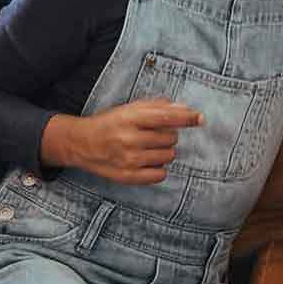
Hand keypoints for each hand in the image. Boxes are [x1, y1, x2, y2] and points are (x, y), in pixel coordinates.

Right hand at [41, 98, 201, 183]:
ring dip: (164, 152)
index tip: (200, 118)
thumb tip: (184, 108)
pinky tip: (147, 162)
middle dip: (168, 136)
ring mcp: (129, 160)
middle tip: (152, 135)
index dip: (186, 117)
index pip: (165, 117)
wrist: (82, 143)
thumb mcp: (129, 109)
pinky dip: (159, 168)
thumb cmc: (110, 123)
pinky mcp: (128, 177)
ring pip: (168, 156)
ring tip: (148, 148)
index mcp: (130, 118)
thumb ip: (156, 107)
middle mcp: (129, 138)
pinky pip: (160, 174)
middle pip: (170, 139)